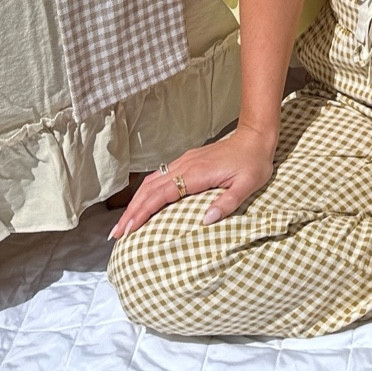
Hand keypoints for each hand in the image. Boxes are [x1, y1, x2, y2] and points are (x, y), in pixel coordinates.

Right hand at [110, 124, 275, 239]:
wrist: (256, 137)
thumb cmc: (253, 163)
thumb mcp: (248, 185)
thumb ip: (228, 203)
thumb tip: (206, 220)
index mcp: (196, 173)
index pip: (161, 195)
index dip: (143, 212)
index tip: (128, 229)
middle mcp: (185, 166)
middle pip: (149, 189)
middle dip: (131, 212)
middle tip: (116, 233)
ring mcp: (184, 162)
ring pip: (152, 182)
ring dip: (135, 202)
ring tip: (123, 223)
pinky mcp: (187, 161)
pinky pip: (160, 177)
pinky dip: (146, 192)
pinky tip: (142, 202)